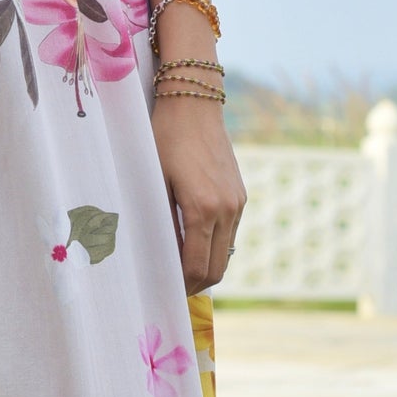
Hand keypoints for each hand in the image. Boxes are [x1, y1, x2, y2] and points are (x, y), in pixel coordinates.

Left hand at [151, 98, 244, 291]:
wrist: (194, 106)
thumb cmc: (164, 140)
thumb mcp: (155, 182)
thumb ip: (162, 222)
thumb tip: (163, 258)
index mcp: (202, 208)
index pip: (197, 266)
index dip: (182, 285)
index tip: (167, 291)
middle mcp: (226, 209)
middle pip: (217, 268)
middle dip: (196, 284)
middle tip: (174, 288)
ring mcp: (237, 203)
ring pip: (226, 253)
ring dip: (207, 266)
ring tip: (182, 269)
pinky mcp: (241, 195)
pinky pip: (230, 233)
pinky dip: (215, 246)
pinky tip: (194, 242)